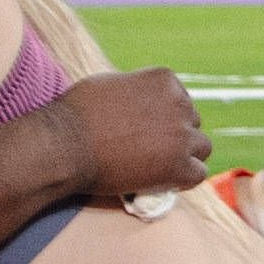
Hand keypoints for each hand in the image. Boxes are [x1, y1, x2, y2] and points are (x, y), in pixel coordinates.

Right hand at [47, 67, 208, 197]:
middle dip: (175, 135)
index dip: (165, 117)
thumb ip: (136, 90)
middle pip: (192, 122)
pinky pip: (198, 173)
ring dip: (184, 157)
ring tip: (159, 168)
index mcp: (165, 80)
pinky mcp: (178, 166)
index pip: (180, 100)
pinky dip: (183, 180)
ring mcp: (181, 136)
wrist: (63, 145)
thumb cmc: (75, 114)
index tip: (149, 131)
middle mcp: (179, 104)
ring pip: (201, 148)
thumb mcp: (111, 84)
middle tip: (152, 151)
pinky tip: (165, 182)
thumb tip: (143, 99)